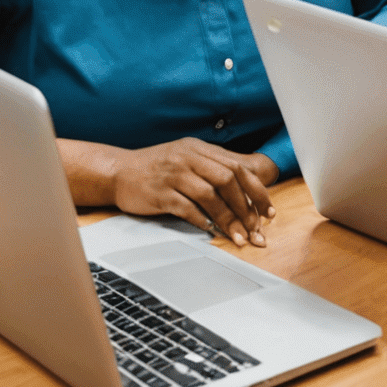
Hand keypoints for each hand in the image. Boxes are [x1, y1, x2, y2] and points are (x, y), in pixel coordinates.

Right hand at [110, 139, 276, 247]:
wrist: (118, 172)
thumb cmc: (157, 168)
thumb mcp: (187, 158)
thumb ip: (213, 167)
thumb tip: (247, 186)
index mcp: (200, 149)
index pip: (237, 167)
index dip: (256, 190)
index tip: (268, 212)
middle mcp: (189, 158)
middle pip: (228, 179)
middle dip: (246, 207)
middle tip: (255, 229)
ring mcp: (174, 175)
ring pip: (209, 195)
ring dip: (228, 218)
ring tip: (238, 237)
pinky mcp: (160, 193)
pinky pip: (186, 207)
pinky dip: (202, 220)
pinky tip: (210, 231)